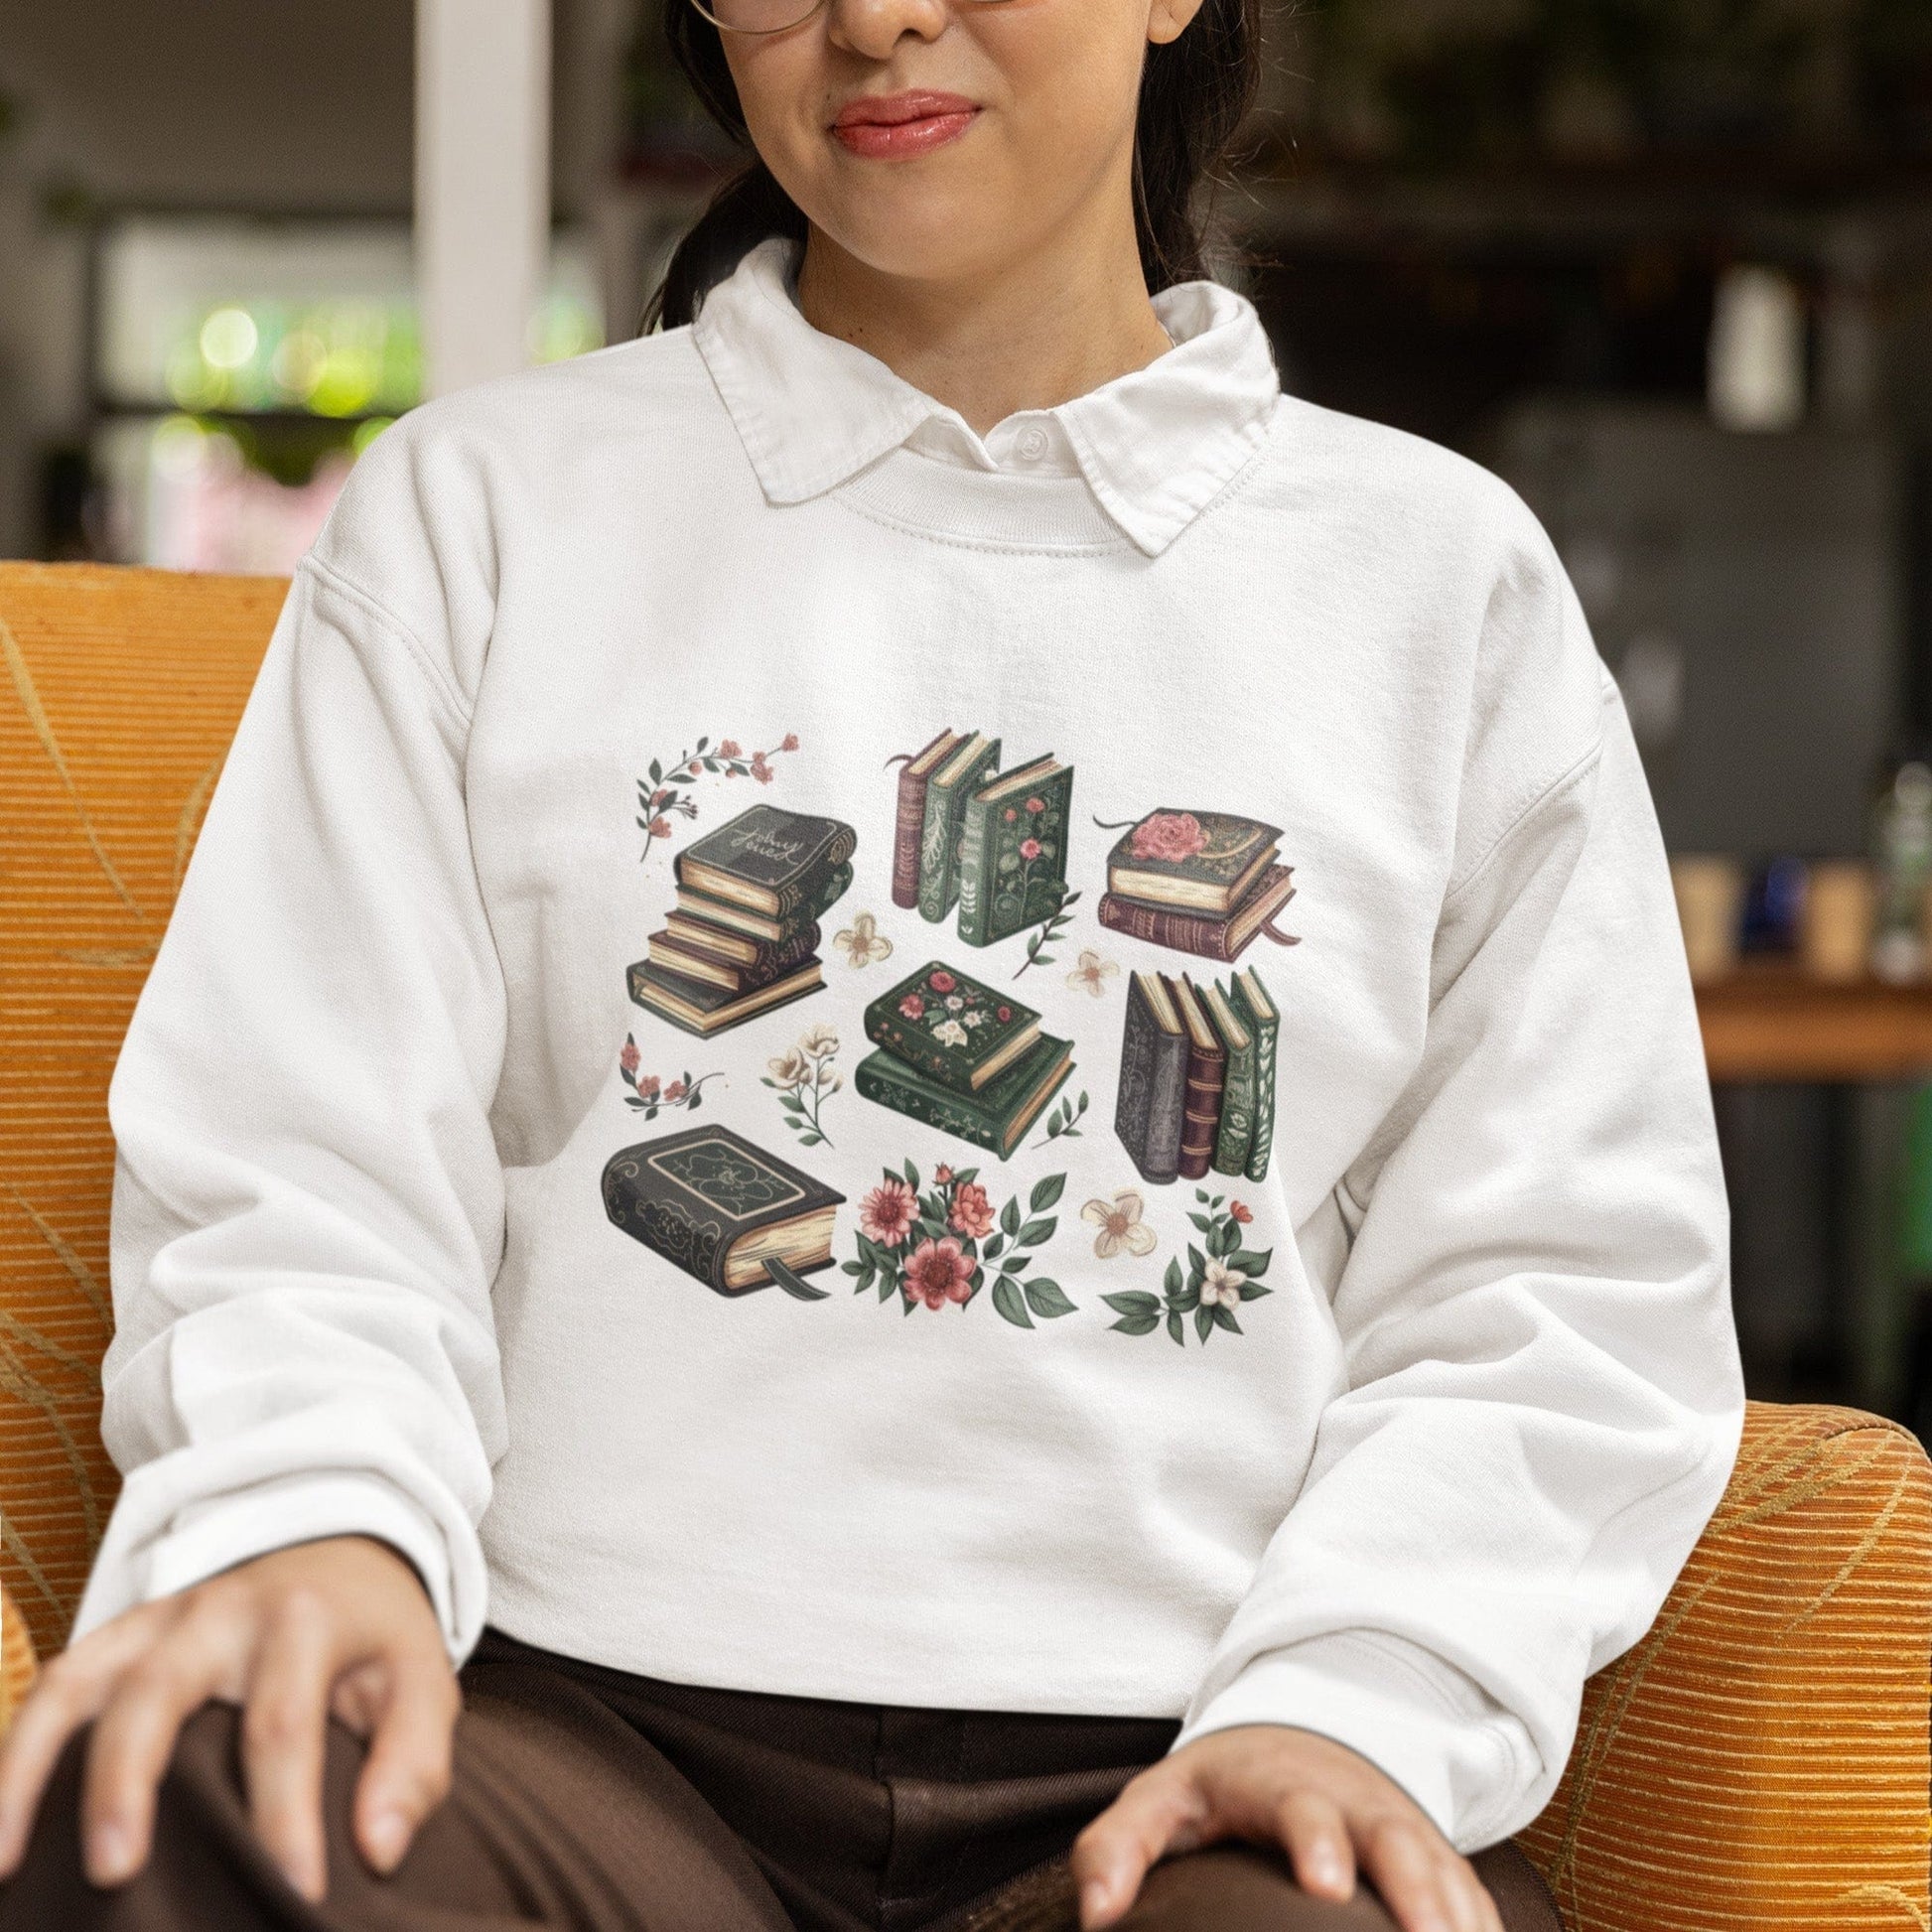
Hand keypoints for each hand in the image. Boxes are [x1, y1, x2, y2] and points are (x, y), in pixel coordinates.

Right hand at [0, 1534, 457, 1902]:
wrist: (341, 1548)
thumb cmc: (377, 1640)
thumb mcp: (422, 1681)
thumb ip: (412, 1762)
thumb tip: (379, 1851)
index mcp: (304, 1622)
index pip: (283, 1724)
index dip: (284, 1816)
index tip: (296, 1894)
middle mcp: (220, 1613)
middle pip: (159, 1690)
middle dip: (130, 1782)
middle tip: (116, 1875)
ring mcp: (159, 1620)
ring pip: (79, 1685)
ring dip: (31, 1770)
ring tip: (7, 1866)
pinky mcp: (120, 1635)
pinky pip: (52, 1688)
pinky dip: (13, 1753)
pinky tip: (1, 1829)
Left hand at [1070, 1723, 1503, 1931]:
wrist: (1292, 1740)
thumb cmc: (1217, 1790)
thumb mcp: (1160, 1800)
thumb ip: (1117, 1847)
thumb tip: (1095, 1916)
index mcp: (1278, 1782)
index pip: (1300, 1806)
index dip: (1315, 1841)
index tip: (1325, 1886)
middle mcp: (1351, 1801)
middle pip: (1391, 1837)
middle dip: (1413, 1887)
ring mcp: (1399, 1827)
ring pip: (1443, 1868)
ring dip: (1461, 1916)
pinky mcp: (1431, 1860)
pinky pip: (1471, 1894)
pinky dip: (1485, 1927)